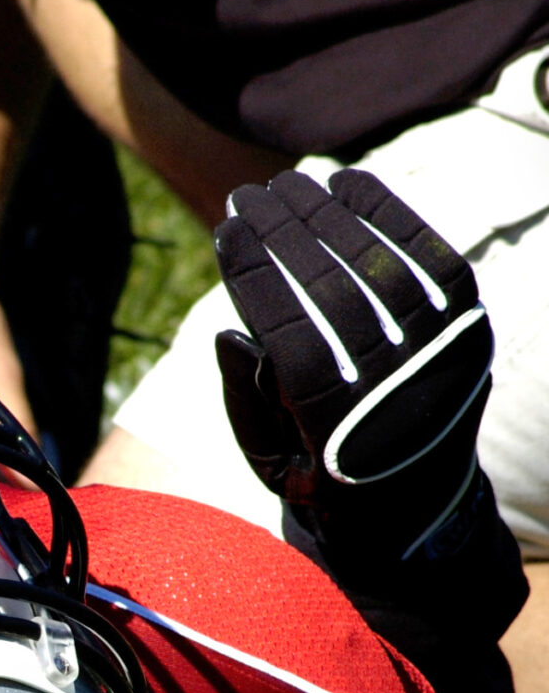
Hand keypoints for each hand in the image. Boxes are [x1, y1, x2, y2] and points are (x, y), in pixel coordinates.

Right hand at [214, 168, 492, 560]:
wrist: (414, 508)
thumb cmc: (321, 481)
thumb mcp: (268, 463)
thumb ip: (246, 400)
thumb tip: (232, 330)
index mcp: (341, 435)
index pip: (292, 336)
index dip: (255, 278)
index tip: (223, 234)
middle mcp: (400, 394)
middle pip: (335, 291)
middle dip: (282, 235)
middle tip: (245, 197)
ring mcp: (443, 359)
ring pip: (381, 267)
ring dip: (328, 215)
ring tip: (285, 186)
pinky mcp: (470, 332)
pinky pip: (432, 258)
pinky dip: (390, 215)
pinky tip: (346, 185)